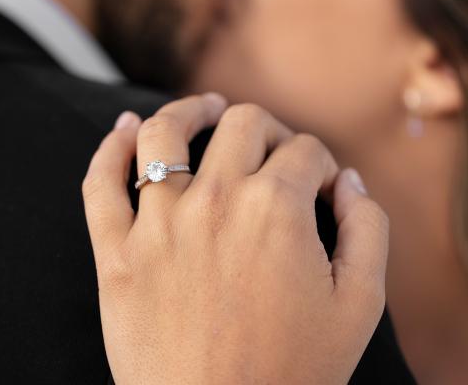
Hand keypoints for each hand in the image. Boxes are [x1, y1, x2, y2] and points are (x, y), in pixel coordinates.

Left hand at [82, 94, 388, 384]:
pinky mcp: (116, 253)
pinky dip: (111, 146)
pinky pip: (100, 183)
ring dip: (190, 110)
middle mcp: (215, 200)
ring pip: (165, 132)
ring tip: (204, 109)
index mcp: (276, 208)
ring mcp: (157, 223)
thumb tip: (349, 182)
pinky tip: (126, 128)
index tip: (321, 187)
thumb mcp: (360, 306)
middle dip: (268, 129)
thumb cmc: (292, 374)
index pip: (304, 151)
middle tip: (274, 152)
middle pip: (242, 125)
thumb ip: (367, 230)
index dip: (321, 164)